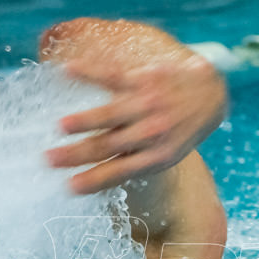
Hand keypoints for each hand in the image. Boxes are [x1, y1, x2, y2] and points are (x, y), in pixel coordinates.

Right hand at [45, 54, 225, 193]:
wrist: (209, 94)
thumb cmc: (178, 130)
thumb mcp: (166, 154)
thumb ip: (134, 162)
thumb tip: (90, 179)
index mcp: (157, 157)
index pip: (120, 172)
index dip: (94, 180)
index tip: (68, 187)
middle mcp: (153, 132)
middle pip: (108, 145)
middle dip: (77, 154)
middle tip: (48, 159)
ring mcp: (149, 104)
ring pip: (111, 113)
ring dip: (84, 120)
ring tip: (60, 126)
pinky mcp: (146, 78)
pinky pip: (113, 75)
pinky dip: (89, 72)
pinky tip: (67, 70)